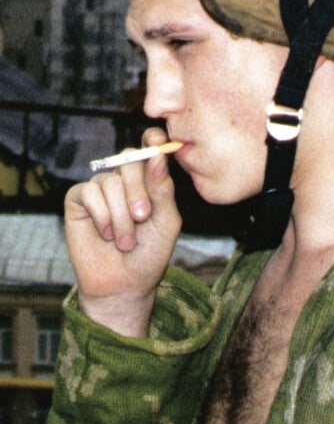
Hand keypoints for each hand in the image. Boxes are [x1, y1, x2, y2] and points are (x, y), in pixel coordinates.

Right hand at [64, 128, 181, 335]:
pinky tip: (106, 234)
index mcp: (149, 181)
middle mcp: (124, 180)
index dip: (152, 140)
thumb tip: (157, 156)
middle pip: (129, 159)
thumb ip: (162, 190)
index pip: (150, 149)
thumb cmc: (149, 254)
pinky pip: (89, 192)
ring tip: (125, 239)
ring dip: (121, 215)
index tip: (156, 138)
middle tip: (142, 217)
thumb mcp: (166, 222)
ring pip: (110, 181)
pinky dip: (102, 215)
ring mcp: (101, 188)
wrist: (123, 284)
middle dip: (137, 190)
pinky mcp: (78, 200)